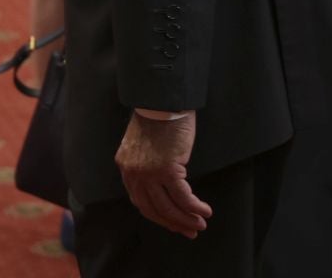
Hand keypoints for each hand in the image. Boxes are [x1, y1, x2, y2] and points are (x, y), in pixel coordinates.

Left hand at [115, 111, 211, 238]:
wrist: (162, 101)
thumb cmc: (157, 119)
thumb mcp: (144, 146)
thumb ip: (146, 165)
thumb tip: (162, 186)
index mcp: (126, 167)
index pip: (140, 201)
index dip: (158, 215)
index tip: (172, 223)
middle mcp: (134, 174)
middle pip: (153, 209)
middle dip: (173, 223)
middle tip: (189, 231)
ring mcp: (149, 173)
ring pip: (168, 207)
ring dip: (186, 219)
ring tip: (200, 224)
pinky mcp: (167, 170)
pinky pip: (183, 197)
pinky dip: (195, 207)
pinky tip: (205, 210)